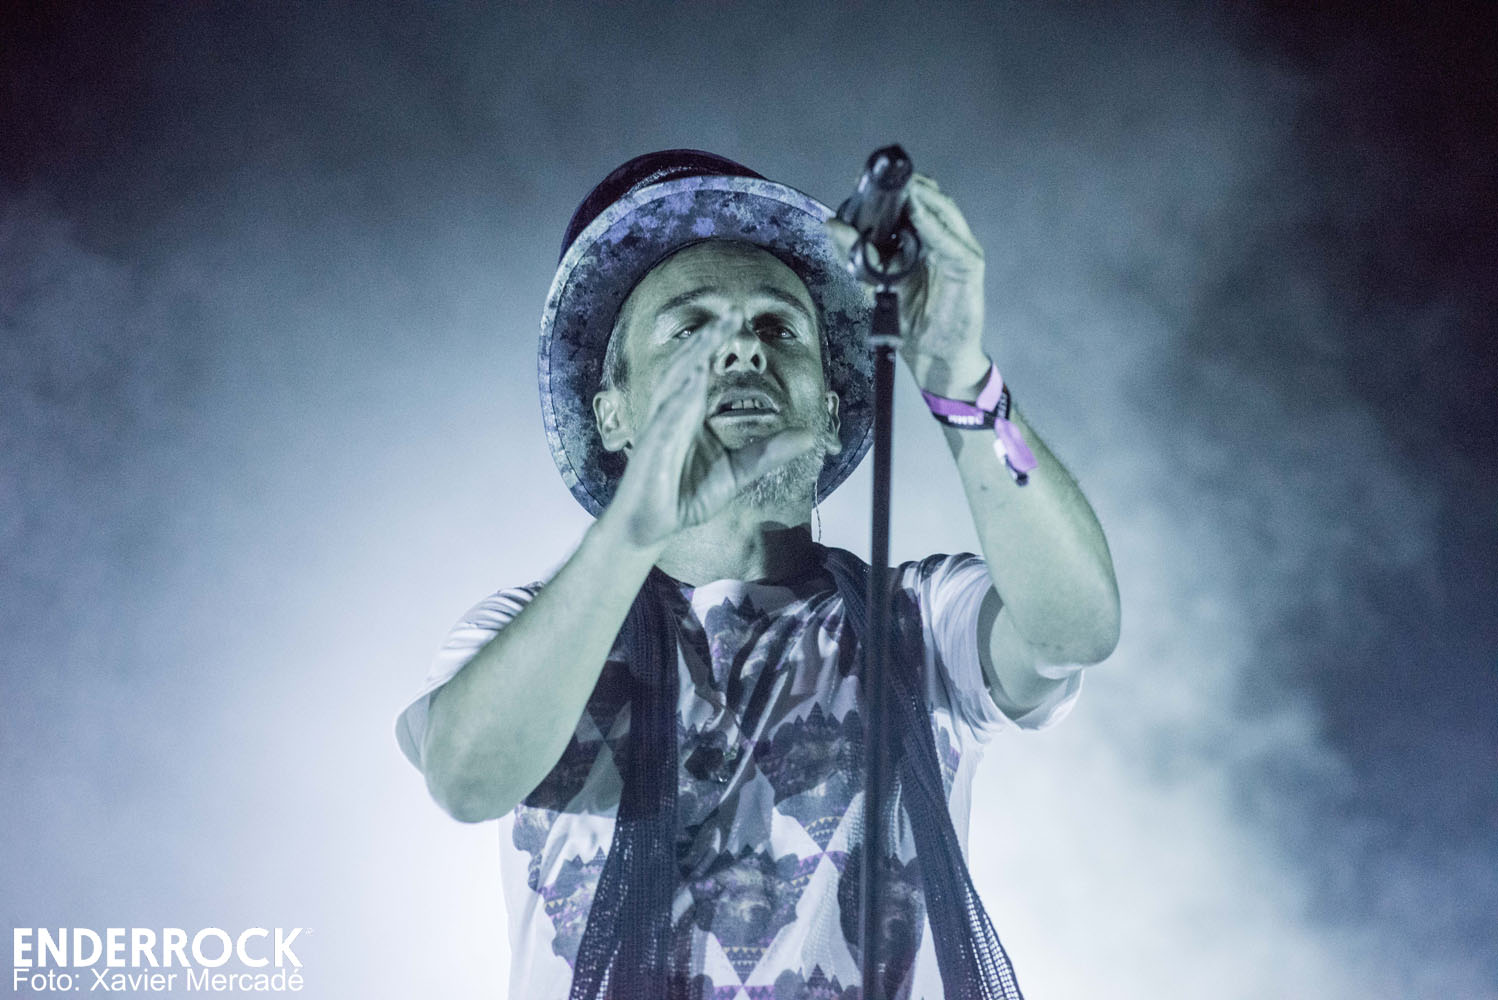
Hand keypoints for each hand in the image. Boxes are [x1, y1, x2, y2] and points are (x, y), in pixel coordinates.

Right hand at [602, 313, 816, 547]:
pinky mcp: (652, 447)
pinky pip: (667, 417)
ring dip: (695, 355)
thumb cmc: (686, 496)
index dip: (719, 343)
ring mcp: (661, 427)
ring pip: (676, 382)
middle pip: (690, 364)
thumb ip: (770, 452)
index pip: (706, 369)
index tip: (739, 317)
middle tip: (732, 311)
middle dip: (709, 337)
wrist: (653, 527)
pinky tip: (695, 380)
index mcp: (692, 414)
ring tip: (714, 332)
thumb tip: (808, 436)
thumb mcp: (740, 473)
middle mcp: (674, 412)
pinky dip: (681, 398)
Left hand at [825, 174, 990, 395]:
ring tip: (902, 187)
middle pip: (931, 199)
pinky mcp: (969, 266)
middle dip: (908, 185)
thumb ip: (855, 255)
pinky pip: (950, 240)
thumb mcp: (874, 284)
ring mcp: (959, 250)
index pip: (913, 203)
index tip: (866, 179)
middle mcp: (944, 240)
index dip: (893, 189)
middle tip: (882, 178)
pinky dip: (934, 224)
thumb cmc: (910, 321)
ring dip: (923, 196)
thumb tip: (832, 224)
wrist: (933, 356)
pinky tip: (918, 213)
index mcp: (923, 241)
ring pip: (944, 211)